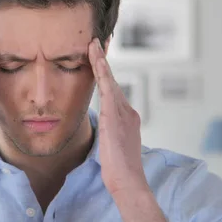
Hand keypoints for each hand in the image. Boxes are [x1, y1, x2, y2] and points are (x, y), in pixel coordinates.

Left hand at [88, 38, 148, 195]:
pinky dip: (101, 70)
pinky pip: (107, 86)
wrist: (128, 180)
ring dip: (100, 60)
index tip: (100, 61)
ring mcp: (123, 111)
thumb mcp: (112, 147)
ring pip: (110, 80)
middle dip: (104, 61)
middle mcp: (128, 111)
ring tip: (93, 43)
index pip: (113, 92)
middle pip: (113, 81)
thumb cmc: (118, 170)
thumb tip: (103, 132)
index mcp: (127, 118)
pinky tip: (95, 57)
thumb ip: (109, 134)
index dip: (107, 75)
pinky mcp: (115, 114)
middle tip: (99, 41)